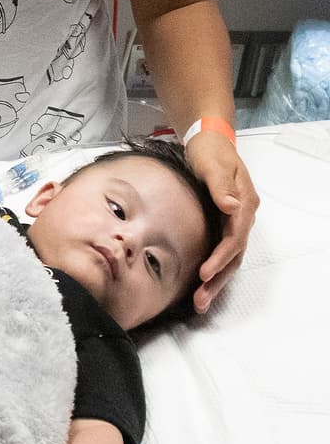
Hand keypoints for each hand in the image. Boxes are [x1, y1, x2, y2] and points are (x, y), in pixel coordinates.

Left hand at [184, 132, 257, 311]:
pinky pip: (222, 251)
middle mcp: (242, 215)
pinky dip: (214, 269)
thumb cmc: (209, 151)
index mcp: (244, 203)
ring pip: (230, 257)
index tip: (205, 274)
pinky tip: (202, 286)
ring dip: (217, 281)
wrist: (209, 141)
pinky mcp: (223, 223)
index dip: (221, 257)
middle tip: (201, 300)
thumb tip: (231, 206)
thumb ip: (221, 186)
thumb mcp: (212, 163)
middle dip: (218, 279)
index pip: (235, 237)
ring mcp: (234, 221)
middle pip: (234, 254)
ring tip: (201, 303)